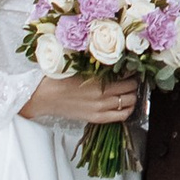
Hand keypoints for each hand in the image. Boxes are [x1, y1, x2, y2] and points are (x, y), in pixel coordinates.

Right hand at [23, 71, 140, 127]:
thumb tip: (117, 62)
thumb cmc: (59, 78)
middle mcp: (102, 93)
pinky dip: (128, 109)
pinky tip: (126, 104)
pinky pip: (122, 116)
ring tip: (130, 90)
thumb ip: (99, 65)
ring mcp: (100, 107)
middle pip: (131, 87)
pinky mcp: (97, 118)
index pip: (126, 73)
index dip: (132, 69)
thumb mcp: (80, 65)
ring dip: (133, 94)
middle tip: (132, 77)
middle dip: (134, 81)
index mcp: (97, 78)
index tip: (132, 66)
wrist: (45, 97)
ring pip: (129, 101)